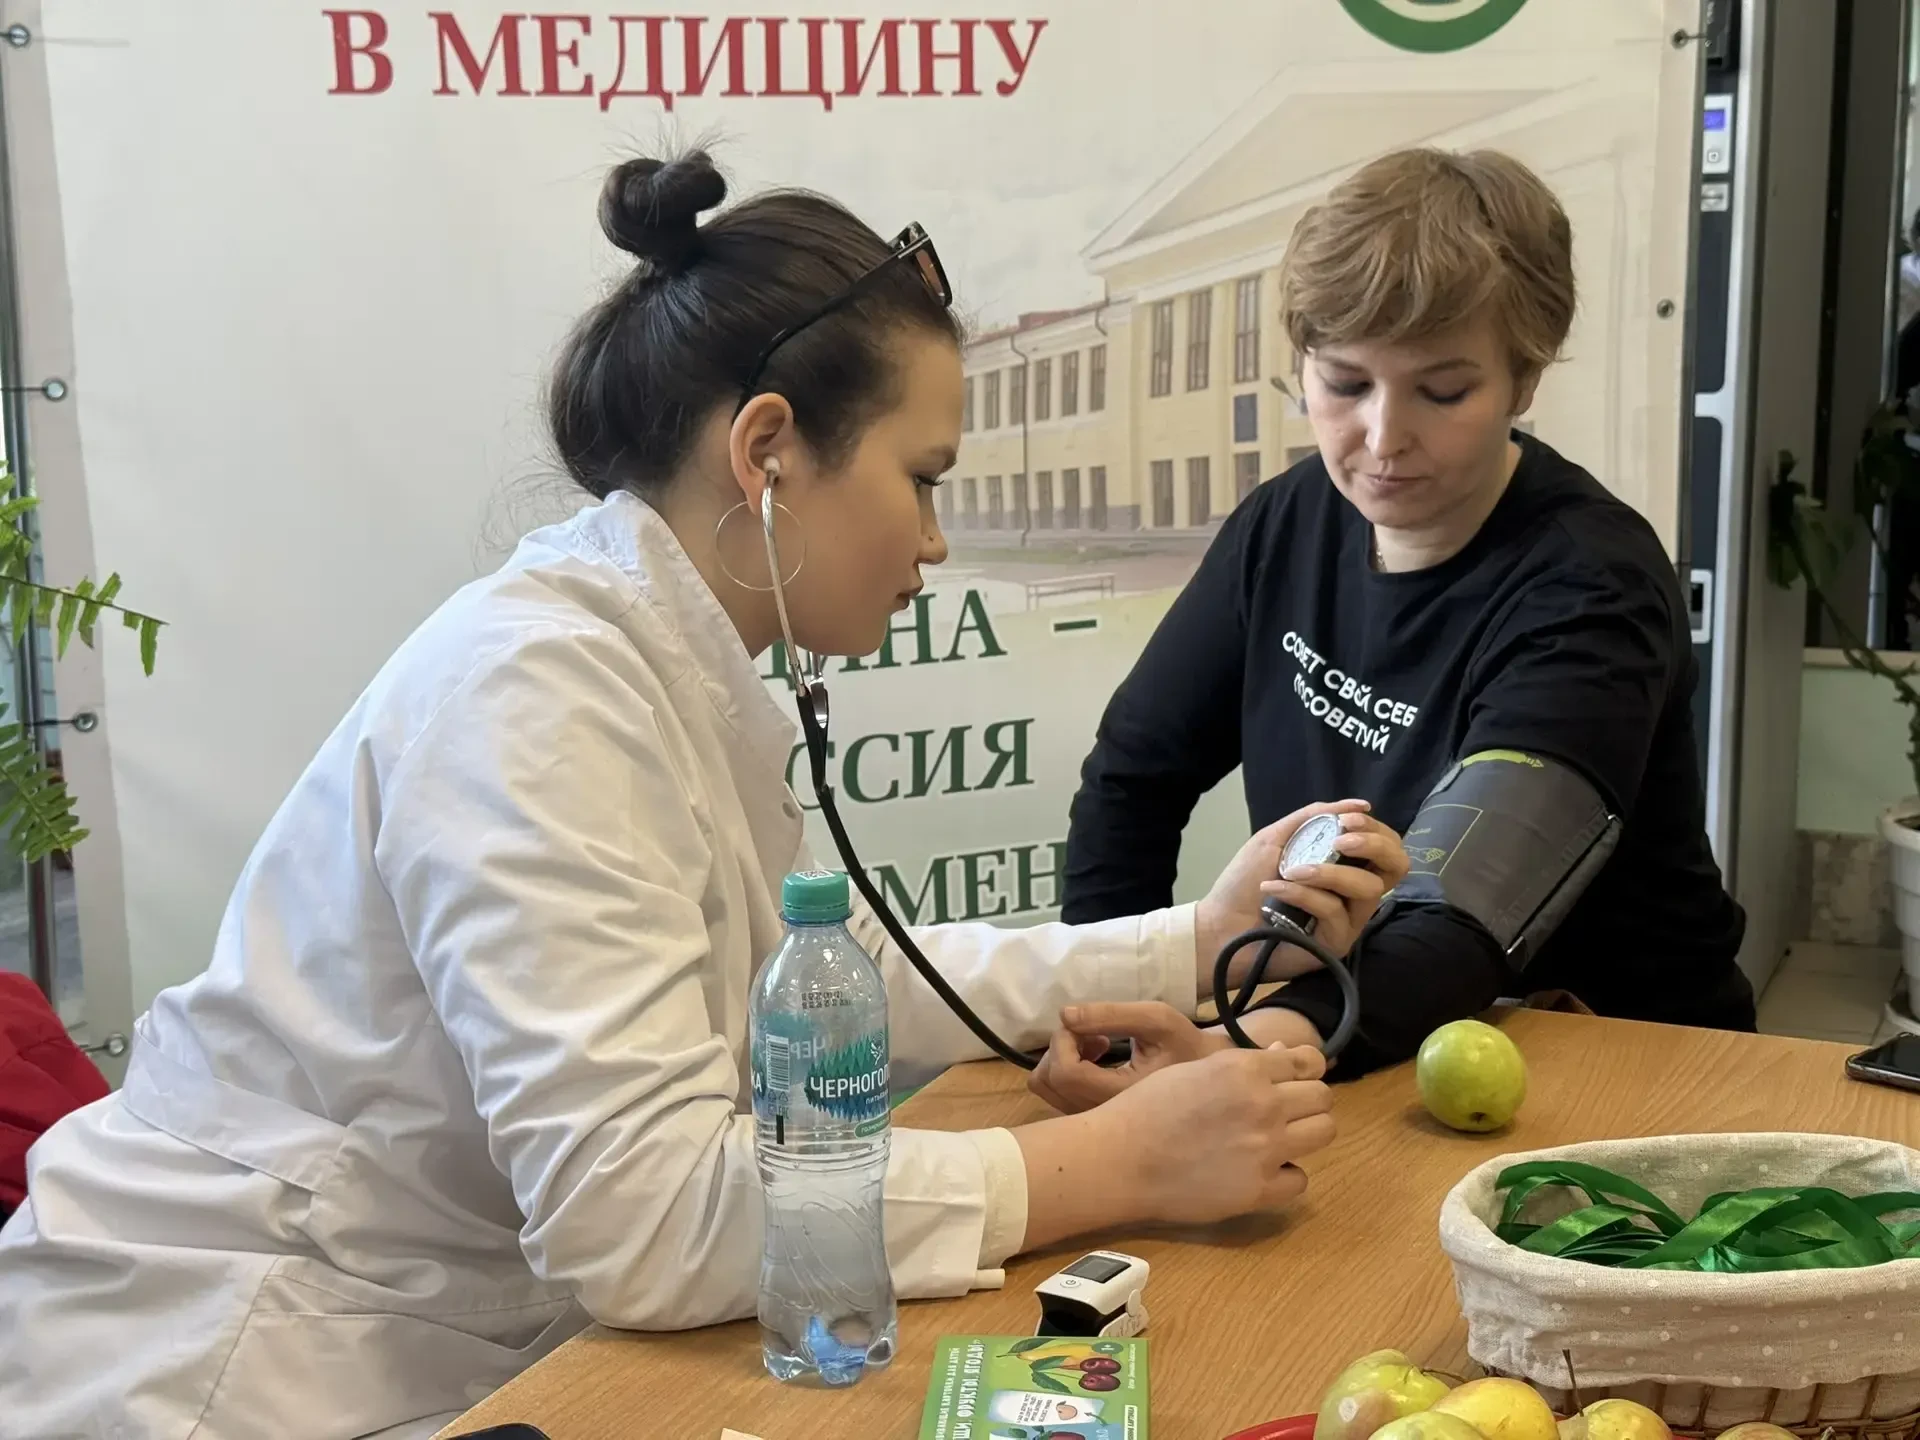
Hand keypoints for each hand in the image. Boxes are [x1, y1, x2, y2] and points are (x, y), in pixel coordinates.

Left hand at [1028, 1001, 1234, 1112]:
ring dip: (1062, 1056)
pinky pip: (1056, 1092)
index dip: (1064, 1041)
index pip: (1065, 1073)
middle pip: (1046, 1081)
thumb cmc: (1186, 1048)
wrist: (1207, 1084)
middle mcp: (1100, 1117)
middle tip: (1096, 1034)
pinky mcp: (1090, 1118)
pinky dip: (1067, 1067)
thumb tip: (1064, 1014)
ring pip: (1046, 1088)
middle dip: (1060, 1046)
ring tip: (1099, 1045)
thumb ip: (1111, 1016)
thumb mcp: (1157, 1021)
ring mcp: (1092, 1120)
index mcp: (1120, 1098)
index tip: (1094, 1029)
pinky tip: (1099, 1058)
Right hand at [1107, 1044, 1335, 1223]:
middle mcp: (1264, 1104)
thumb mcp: (1194, 1070)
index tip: (1292, 1082)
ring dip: (1306, 1134)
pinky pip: (1301, 1179)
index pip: (1308, 1063)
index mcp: (1245, 1068)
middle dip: (1308, 1102)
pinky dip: (1285, 1175)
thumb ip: (1244, 1064)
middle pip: (1323, 1097)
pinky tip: (1261, 1172)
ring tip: (1277, 1140)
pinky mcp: (1260, 1190)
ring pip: (1324, 1132)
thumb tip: (1284, 1054)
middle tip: (1284, 1113)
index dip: (1303, 1072)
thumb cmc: (1148, 1107)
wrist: (1120, 1158)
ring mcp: (1266, 1149)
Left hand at [1194, 800, 1409, 993]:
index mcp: (1345, 866)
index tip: (1346, 820)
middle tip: (1340, 843)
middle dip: (1373, 846)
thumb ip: (1315, 817)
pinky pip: (1335, 911)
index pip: (1385, 845)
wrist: (1218, 925)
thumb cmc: (1245, 882)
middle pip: (1396, 867)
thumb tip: (1360, 804)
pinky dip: (1303, 894)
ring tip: (1290, 870)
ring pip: (1367, 889)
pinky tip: (1275, 889)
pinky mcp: (1336, 943)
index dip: (1374, 829)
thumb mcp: (1277, 838)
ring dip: (1328, 872)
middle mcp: (1354, 893)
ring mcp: (1348, 920)